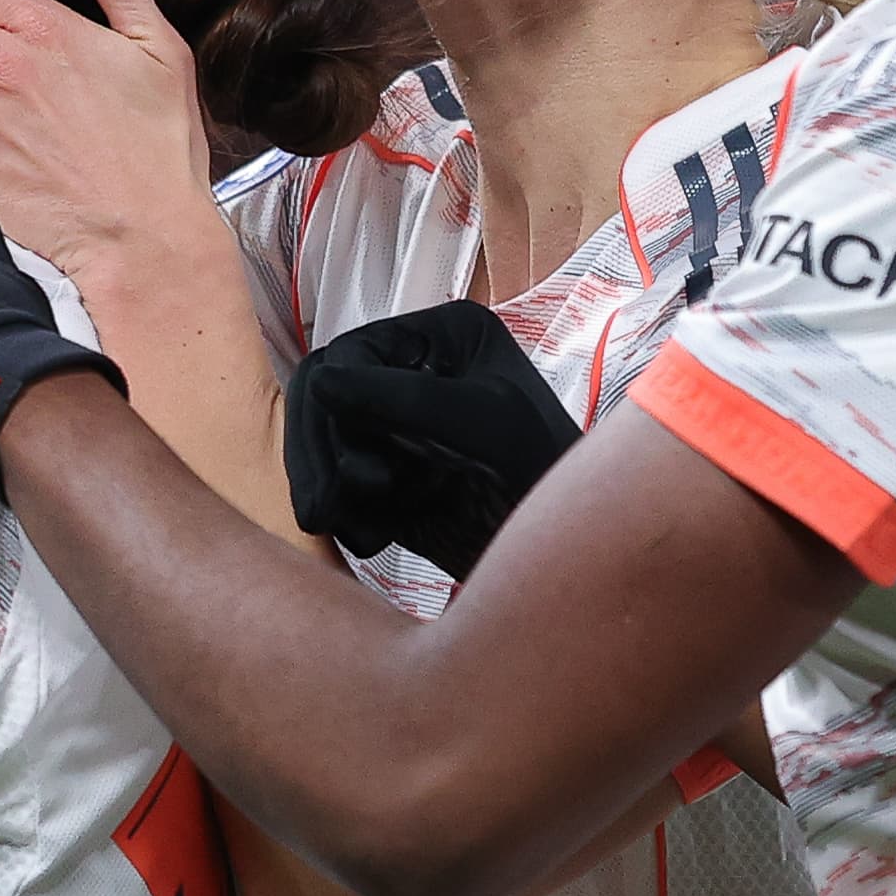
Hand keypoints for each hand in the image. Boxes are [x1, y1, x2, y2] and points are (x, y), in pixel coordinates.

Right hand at [283, 301, 582, 579]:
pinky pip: (339, 489)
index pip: (350, 354)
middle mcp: (413, 375)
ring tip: (365, 533)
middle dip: (321, 455)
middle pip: (324, 400)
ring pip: (324, 447)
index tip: (353, 460)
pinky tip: (377, 542)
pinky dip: (348, 518)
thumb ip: (404, 397)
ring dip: (331, 491)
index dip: (334, 405)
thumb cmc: (550, 473)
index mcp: (440, 339)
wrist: (574, 556)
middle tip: (324, 512)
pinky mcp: (393, 481)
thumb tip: (322, 380)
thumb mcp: (482, 424)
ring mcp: (399, 429)